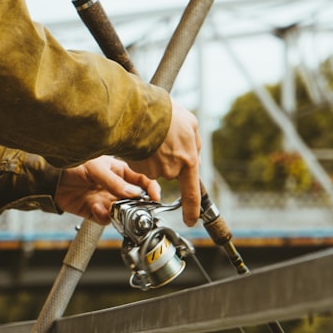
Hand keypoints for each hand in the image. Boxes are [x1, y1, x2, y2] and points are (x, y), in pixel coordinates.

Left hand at [55, 155, 160, 224]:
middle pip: (134, 200)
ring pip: (122, 212)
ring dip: (118, 213)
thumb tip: (134, 193)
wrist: (52, 178)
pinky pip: (106, 219)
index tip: (155, 198)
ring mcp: (106, 199)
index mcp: (120, 172)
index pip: (142, 181)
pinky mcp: (96, 211)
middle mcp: (116, 187)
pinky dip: (103, 217)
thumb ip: (115, 182)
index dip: (151, 189)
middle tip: (132, 208)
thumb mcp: (96, 168)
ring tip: (109, 208)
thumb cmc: (73, 164)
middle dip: (135, 206)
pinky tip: (96, 209)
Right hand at [127, 98, 201, 225]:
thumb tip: (195, 155)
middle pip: (171, 170)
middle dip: (169, 157)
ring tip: (153, 133)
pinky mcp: (137, 166)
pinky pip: (141, 162)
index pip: (192, 193)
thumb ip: (195, 143)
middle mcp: (170, 170)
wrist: (139, 111)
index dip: (191, 209)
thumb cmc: (165, 114)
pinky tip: (142, 137)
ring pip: (155, 165)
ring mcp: (152, 169)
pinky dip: (142, 152)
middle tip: (166, 137)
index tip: (190, 221)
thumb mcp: (190, 123)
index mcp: (187, 161)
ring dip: (155, 152)